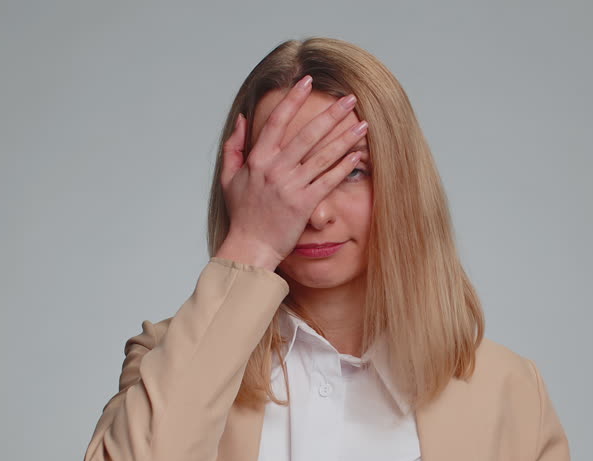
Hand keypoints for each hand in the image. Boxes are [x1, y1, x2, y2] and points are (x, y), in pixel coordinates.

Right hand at [215, 74, 368, 269]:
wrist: (250, 247)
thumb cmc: (242, 214)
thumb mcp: (229, 178)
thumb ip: (234, 146)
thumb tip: (242, 119)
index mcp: (258, 159)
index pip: (277, 121)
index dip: (292, 99)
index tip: (307, 81)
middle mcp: (275, 169)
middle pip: (307, 134)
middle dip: (330, 113)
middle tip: (349, 97)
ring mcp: (291, 186)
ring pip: (323, 155)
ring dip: (345, 137)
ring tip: (362, 123)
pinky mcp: (305, 204)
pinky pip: (328, 181)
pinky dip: (344, 167)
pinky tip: (358, 154)